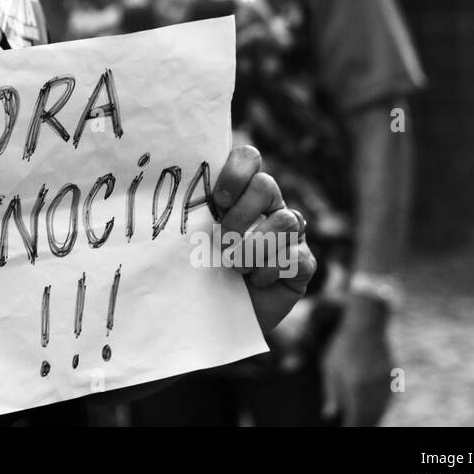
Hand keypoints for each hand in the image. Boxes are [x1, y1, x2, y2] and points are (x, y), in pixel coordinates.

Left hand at [211, 145, 315, 335]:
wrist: (216, 315)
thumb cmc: (200, 270)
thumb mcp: (192, 239)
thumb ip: (192, 216)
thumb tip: (171, 193)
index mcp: (241, 192)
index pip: (248, 158)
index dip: (236, 173)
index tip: (218, 202)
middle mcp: (269, 206)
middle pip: (267, 185)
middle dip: (241, 216)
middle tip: (222, 241)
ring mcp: (290, 234)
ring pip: (286, 220)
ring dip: (253, 247)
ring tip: (234, 266)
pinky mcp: (302, 263)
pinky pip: (296, 256)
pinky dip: (269, 271)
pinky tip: (255, 281)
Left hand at [322, 299, 393, 425]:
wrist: (367, 323)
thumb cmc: (342, 345)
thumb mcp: (329, 367)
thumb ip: (331, 393)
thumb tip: (329, 415)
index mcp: (357, 386)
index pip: (357, 418)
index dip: (351, 426)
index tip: (345, 429)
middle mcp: (375, 386)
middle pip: (371, 417)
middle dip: (362, 424)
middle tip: (352, 427)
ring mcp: (387, 382)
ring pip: (381, 409)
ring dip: (372, 418)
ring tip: (361, 422)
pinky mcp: (393, 377)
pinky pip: (387, 399)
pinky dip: (379, 407)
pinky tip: (371, 409)